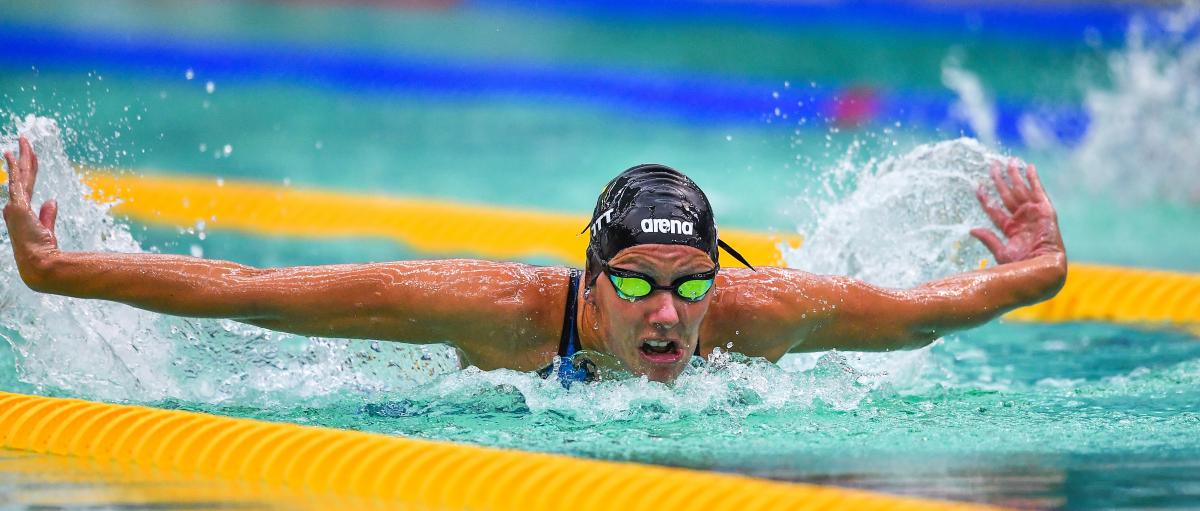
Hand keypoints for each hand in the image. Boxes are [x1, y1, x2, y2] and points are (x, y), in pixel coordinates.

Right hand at [4, 136, 59, 285]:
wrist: (39, 263)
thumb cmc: (42, 251)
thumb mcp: (46, 230)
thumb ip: (47, 215)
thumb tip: (51, 200)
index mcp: (21, 211)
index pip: (26, 185)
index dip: (27, 170)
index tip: (27, 157)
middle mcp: (15, 206)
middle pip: (22, 176)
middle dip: (23, 157)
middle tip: (23, 139)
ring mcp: (14, 206)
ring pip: (20, 175)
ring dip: (22, 157)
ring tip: (23, 140)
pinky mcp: (17, 207)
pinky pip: (16, 182)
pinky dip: (14, 168)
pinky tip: (12, 155)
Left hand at [970, 158, 1064, 263]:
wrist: (1042, 267)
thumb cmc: (1021, 266)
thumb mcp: (1001, 251)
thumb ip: (988, 238)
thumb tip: (971, 229)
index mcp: (1010, 229)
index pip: (994, 209)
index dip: (986, 198)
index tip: (977, 186)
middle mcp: (1021, 219)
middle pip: (1007, 195)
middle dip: (1000, 180)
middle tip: (992, 166)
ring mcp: (1033, 214)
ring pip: (1021, 190)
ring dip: (1015, 175)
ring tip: (1009, 161)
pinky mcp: (1045, 210)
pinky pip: (1038, 191)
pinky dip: (1034, 179)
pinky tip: (1029, 167)